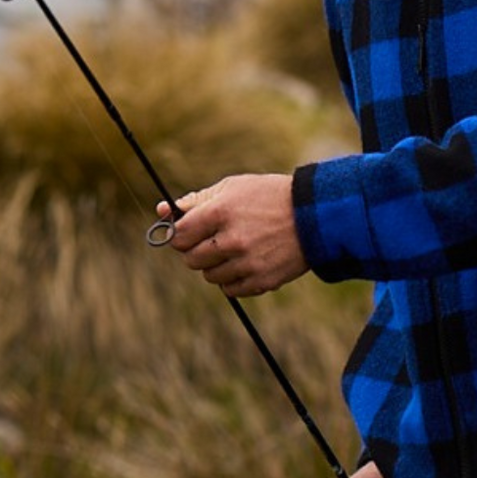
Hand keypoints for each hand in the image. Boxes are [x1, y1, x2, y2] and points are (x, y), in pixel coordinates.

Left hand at [158, 174, 307, 296]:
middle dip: (196, 250)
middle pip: (191, 259)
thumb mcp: (233, 188)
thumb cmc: (269, 197)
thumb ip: (196, 200)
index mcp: (220, 212)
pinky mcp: (261, 280)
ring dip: (215, 266)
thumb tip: (161, 211)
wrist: (315, 215)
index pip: (179, 235)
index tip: (189, 232)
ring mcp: (247, 263)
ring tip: (234, 250)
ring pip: (209, 276)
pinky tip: (246, 263)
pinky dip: (233, 280)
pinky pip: (230, 290)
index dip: (180, 235)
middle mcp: (231, 240)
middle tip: (212, 241)